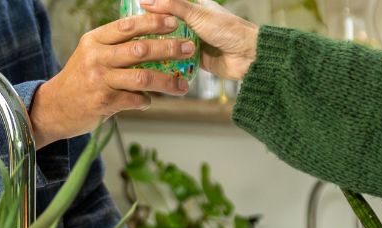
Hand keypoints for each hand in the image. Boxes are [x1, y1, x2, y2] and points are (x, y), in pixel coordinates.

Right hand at [30, 15, 194, 145]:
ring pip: (142, 77)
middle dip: (168, 48)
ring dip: (167, 81)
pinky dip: (146, 101)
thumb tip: (145, 38)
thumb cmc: (79, 80)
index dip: (153, 22)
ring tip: (183, 85)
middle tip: (189, 48)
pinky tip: (151, 100)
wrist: (56, 108)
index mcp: (95, 40)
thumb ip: (113, 46)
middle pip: (140, 50)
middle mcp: (97, 57)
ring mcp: (101, 80)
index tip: (174, 21)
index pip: (128, 26)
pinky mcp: (104, 102)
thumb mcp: (90, 54)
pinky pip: (135, 101)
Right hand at [139, 0, 257, 79]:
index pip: (168, 4)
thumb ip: (172, 6)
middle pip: (167, 25)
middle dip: (153, 30)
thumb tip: (146, 1)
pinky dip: (170, 63)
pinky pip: (180, 61)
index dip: (152, 8)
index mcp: (194, 6)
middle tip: (134, 36)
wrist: (247, 56)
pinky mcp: (197, 60)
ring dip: (160, 48)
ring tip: (140, 52)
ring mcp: (195, 42)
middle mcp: (193, 23)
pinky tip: (155, 66)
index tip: (134, 13)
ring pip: (172, 44)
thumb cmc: (227, 30)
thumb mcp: (196, 14)